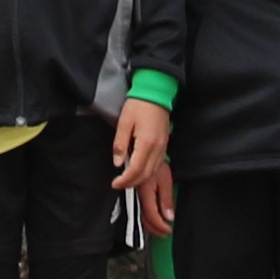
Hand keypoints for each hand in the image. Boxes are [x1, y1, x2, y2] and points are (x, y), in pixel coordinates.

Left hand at [112, 97, 173, 233]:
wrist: (156, 93)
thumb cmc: (138, 105)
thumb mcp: (124, 122)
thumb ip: (120, 144)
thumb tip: (117, 163)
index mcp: (146, 143)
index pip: (135, 170)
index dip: (124, 180)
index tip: (115, 183)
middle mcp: (157, 149)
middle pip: (145, 175)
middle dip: (132, 184)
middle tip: (119, 186)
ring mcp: (163, 148)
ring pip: (152, 173)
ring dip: (140, 181)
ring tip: (127, 183)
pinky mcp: (164, 146)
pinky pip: (157, 166)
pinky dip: (147, 173)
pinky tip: (139, 174)